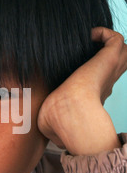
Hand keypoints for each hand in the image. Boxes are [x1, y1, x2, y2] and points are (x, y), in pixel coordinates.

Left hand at [37, 28, 126, 154]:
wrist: (69, 112)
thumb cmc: (59, 121)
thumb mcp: (54, 125)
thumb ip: (55, 131)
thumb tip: (55, 140)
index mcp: (94, 97)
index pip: (100, 83)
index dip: (94, 76)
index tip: (79, 72)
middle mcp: (105, 82)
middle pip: (117, 65)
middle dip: (108, 55)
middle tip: (92, 50)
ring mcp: (109, 70)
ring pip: (124, 51)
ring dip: (111, 43)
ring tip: (94, 39)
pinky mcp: (108, 58)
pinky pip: (116, 38)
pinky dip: (105, 32)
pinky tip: (90, 35)